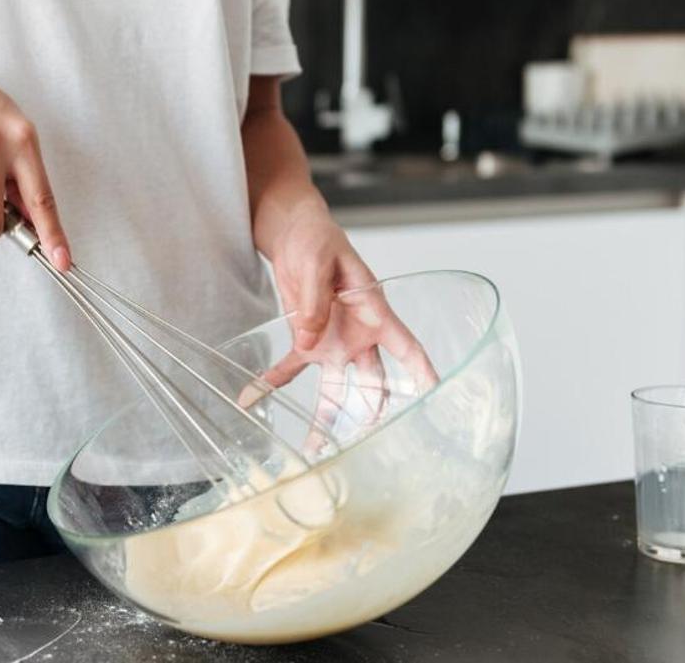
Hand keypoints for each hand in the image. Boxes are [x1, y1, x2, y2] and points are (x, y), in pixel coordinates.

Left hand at [261, 201, 436, 435]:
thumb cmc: (319, 240)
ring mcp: (333, 342)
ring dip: (325, 417)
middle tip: (365, 442)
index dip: (422, 373)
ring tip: (315, 448)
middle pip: (373, 382)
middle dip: (371, 413)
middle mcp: (359, 336)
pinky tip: (252, 397)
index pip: (407, 347)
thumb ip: (314, 301)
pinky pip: (290, 369)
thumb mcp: (318, 263)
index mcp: (375, 313)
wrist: (296, 236)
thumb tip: (308, 339)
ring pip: (336, 388)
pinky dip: (271, 383)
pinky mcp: (306, 341)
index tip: (433, 397)